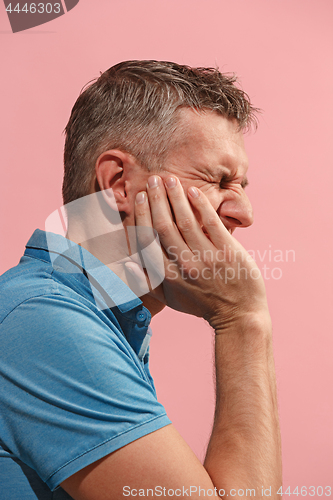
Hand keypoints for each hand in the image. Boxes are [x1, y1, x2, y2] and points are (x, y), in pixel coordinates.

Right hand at [134, 175, 267, 330]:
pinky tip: (192, 190)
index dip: (141, 215)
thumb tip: (126, 263)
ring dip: (175, 197)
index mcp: (167, 275)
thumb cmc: (201, 304)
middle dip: (156, 199)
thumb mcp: (170, 299)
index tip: (138, 197)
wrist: (238, 315)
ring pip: (185, 221)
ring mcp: (206, 257)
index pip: (148, 239)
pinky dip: (200, 205)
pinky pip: (210, 223)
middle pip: (164, 225)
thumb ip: (147, 281)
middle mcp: (184, 265)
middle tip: (152, 179)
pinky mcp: (227, 251)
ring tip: (169, 179)